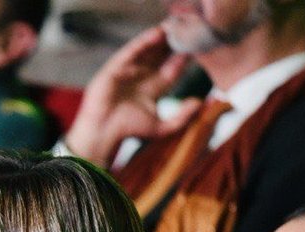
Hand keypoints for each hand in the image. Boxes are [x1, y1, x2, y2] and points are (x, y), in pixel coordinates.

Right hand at [63, 26, 201, 166]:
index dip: (183, 58)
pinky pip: (131, 50)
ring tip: (175, 26)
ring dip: (160, 38)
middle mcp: (141, 76)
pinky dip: (143, 41)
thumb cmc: (129, 131)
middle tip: (188, 30)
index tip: (198, 47)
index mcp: (152, 88)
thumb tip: (199, 103)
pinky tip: (157, 33)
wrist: (104, 132)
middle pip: (160, 55)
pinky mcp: (115, 67)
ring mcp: (128, 70)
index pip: (172, 68)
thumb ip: (183, 117)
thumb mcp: (162, 127)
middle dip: (173, 43)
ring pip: (147, 49)